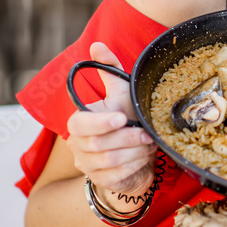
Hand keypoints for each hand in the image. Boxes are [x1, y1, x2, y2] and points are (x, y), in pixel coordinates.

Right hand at [66, 42, 155, 202]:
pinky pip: (118, 175)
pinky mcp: (101, 181)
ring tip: (149, 143)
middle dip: (127, 137)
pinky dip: (136, 165)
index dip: (100, 122)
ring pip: (110, 160)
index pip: (80, 123)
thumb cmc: (126, 120)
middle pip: (98, 144)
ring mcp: (88, 165)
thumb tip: (96, 45)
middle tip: (147, 133)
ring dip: (135, 151)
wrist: (133, 154)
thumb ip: (108, 69)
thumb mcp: (120, 93)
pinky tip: (146, 156)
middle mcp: (78, 145)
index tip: (122, 117)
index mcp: (79, 122)